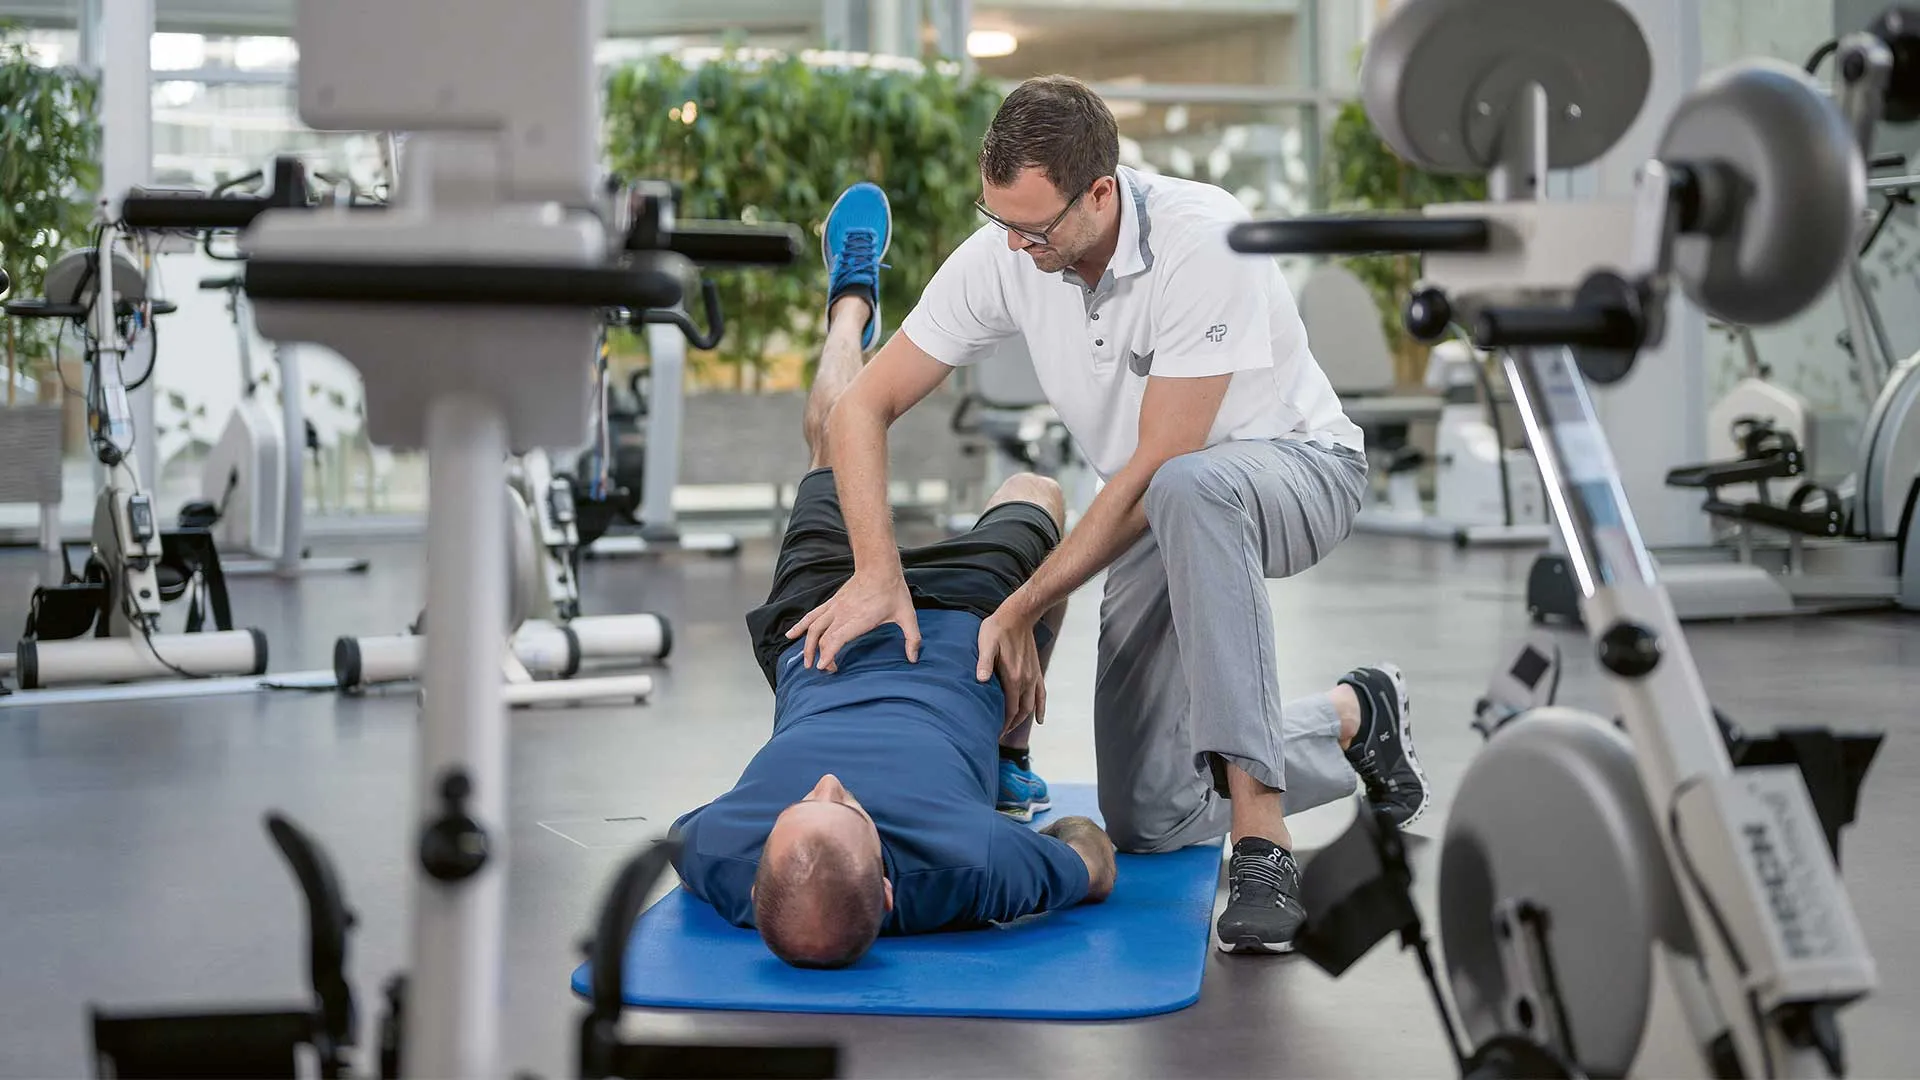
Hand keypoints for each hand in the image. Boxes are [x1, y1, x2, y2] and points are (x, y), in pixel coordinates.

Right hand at [786, 569, 920, 671]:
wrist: (879, 567)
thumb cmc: (893, 592)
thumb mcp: (907, 616)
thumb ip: (912, 638)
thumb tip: (914, 659)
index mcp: (857, 620)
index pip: (835, 639)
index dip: (827, 654)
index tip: (824, 667)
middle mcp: (841, 614)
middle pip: (820, 637)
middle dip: (817, 655)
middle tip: (822, 669)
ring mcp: (834, 608)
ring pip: (812, 627)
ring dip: (806, 644)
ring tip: (804, 661)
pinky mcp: (832, 603)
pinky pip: (812, 615)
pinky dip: (800, 626)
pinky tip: (791, 635)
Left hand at [977, 607, 1042, 733]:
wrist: (1018, 615)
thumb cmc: (998, 629)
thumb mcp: (986, 643)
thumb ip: (984, 663)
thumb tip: (981, 680)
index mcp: (1013, 677)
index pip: (1010, 709)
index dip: (1003, 724)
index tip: (994, 733)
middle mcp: (1026, 680)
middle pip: (1021, 711)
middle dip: (1011, 725)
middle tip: (999, 734)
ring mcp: (1033, 676)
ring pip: (1031, 705)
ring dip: (1023, 719)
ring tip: (1012, 728)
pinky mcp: (1036, 671)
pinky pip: (1041, 694)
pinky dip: (1041, 708)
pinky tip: (1040, 719)